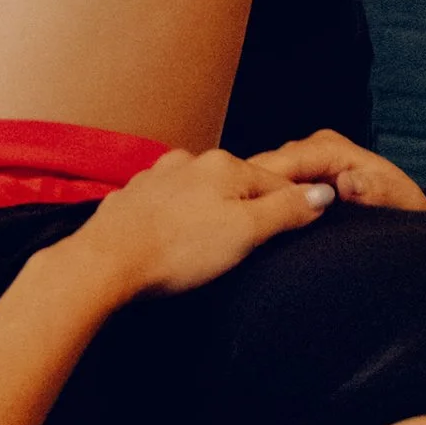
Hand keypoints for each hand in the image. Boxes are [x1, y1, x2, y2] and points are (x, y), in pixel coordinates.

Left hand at [73, 146, 335, 298]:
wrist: (104, 262)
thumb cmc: (177, 250)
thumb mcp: (245, 233)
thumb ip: (285, 211)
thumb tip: (321, 193)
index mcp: (224, 166)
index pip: (276, 184)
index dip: (291, 208)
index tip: (299, 227)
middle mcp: (190, 161)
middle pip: (235, 186)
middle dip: (246, 210)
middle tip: (250, 245)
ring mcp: (157, 177)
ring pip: (198, 193)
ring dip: (208, 212)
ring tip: (208, 245)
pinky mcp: (131, 198)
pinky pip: (166, 206)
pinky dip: (175, 220)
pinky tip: (171, 241)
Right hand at [243, 130, 425, 212]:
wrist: (407, 212)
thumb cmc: (402, 206)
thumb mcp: (396, 200)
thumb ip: (373, 190)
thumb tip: (348, 182)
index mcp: (331, 148)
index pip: (287, 162)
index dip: (263, 184)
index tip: (241, 207)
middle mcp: (312, 149)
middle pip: (267, 167)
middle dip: (246, 190)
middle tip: (225, 219)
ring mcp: (302, 162)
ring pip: (262, 176)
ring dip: (247, 197)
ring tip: (225, 222)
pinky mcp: (297, 177)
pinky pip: (268, 186)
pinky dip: (255, 201)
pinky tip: (239, 221)